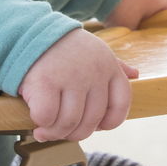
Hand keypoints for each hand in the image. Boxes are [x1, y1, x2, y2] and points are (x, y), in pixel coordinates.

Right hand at [17, 28, 138, 141]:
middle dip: (76, 133)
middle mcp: (94, 73)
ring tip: (46, 130)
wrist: (31, 32)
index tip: (96, 126)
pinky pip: (47, 117)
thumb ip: (116, 65)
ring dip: (56, 132)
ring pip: (69, 122)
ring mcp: (71, 78)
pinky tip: (37, 121)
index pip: (121, 103)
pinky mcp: (46, 83)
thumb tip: (135, 74)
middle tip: (62, 131)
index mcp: (109, 66)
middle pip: (92, 120)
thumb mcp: (96, 50)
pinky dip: (41, 124)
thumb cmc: (65, 47)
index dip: (111, 121)